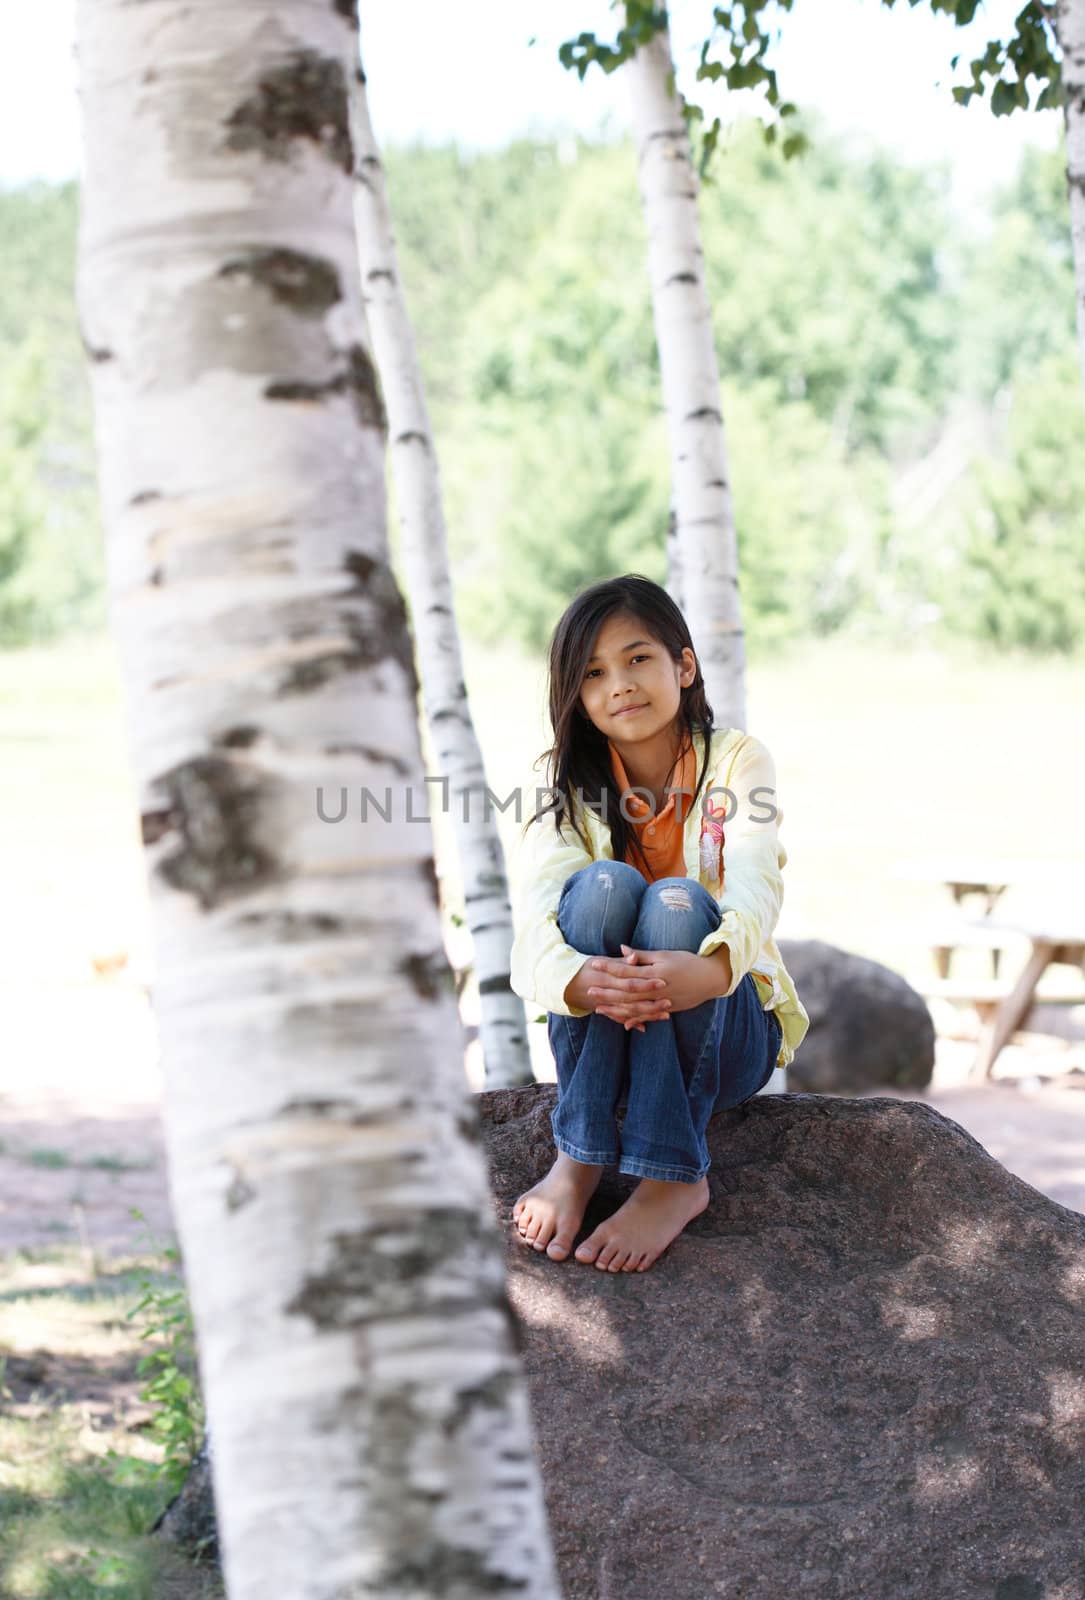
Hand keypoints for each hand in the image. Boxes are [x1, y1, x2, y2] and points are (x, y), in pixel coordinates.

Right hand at [567, 948, 669, 1032]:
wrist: (567, 985)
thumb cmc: (589, 968)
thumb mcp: (602, 961)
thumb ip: (621, 961)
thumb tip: (635, 956)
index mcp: (607, 978)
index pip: (629, 981)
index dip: (646, 983)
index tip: (662, 981)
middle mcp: (607, 994)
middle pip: (631, 1000)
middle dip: (650, 1002)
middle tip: (669, 1001)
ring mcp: (607, 1005)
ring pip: (629, 1012)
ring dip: (647, 1014)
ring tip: (666, 1014)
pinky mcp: (608, 1011)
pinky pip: (621, 1019)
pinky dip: (633, 1022)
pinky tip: (646, 1027)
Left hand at [586, 945, 721, 1031]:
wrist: (710, 978)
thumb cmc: (687, 962)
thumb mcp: (665, 955)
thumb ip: (642, 955)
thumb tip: (622, 948)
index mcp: (655, 972)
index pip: (627, 969)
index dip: (610, 967)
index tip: (594, 964)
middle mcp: (657, 988)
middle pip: (627, 991)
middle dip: (607, 991)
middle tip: (589, 990)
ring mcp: (662, 1001)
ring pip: (635, 1007)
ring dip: (616, 1008)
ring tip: (599, 1008)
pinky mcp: (668, 1009)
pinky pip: (649, 1017)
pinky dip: (636, 1020)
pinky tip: (623, 1024)